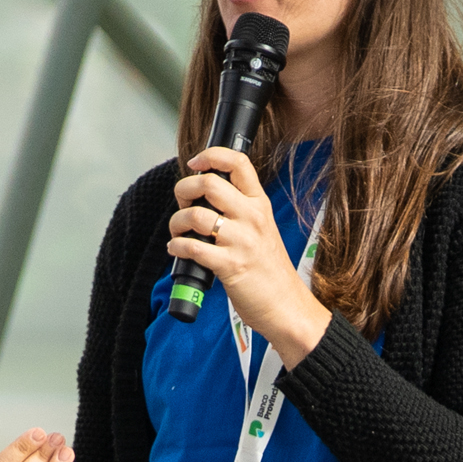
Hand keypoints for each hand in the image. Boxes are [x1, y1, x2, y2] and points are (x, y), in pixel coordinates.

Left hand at [170, 148, 332, 367]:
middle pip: (209, 184)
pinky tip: (178, 250)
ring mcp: (242, 241)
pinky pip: (192, 248)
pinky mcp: (230, 266)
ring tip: (177, 233)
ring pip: (195, 216)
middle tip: (182, 203)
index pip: (238, 163)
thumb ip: (238, 211)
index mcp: (260, 205)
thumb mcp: (261, 229)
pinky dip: (177, 247)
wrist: (286, 305)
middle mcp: (252, 218)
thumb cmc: (269, 270)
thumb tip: (202, 197)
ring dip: (176, 223)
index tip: (195, 162)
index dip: (212, 155)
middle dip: (184, 189)